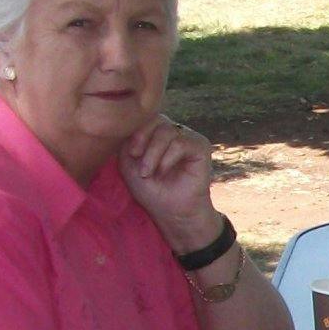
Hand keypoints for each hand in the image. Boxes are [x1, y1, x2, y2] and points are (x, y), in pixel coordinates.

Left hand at [120, 118, 220, 249]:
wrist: (172, 212)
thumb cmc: (151, 189)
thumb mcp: (128, 164)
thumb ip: (127, 141)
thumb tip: (129, 123)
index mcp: (157, 132)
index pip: (146, 117)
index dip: (136, 131)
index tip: (131, 154)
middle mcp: (174, 131)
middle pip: (156, 119)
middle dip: (142, 139)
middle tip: (136, 158)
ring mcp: (188, 138)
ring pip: (167, 131)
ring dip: (153, 153)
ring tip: (148, 172)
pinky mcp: (201, 147)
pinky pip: (181, 143)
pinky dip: (167, 158)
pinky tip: (163, 171)